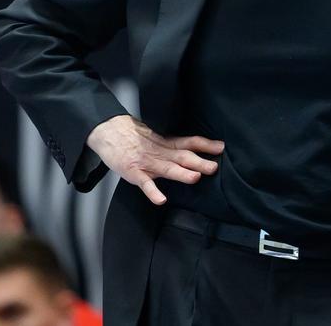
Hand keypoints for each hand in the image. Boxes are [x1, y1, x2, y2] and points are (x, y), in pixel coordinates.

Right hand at [86, 115, 224, 204]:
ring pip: (167, 169)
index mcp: (166, 144)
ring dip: (182, 173)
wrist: (109, 131)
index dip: (205, 145)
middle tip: (214, 167)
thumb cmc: (133, 137)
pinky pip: (144, 183)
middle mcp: (160, 153)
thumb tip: (194, 150)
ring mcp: (147, 163)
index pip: (189, 143)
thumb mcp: (157, 138)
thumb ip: (174, 146)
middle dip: (199, 162)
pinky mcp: (133, 172)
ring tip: (195, 178)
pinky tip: (161, 200)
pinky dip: (153, 192)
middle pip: (182, 156)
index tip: (221, 147)